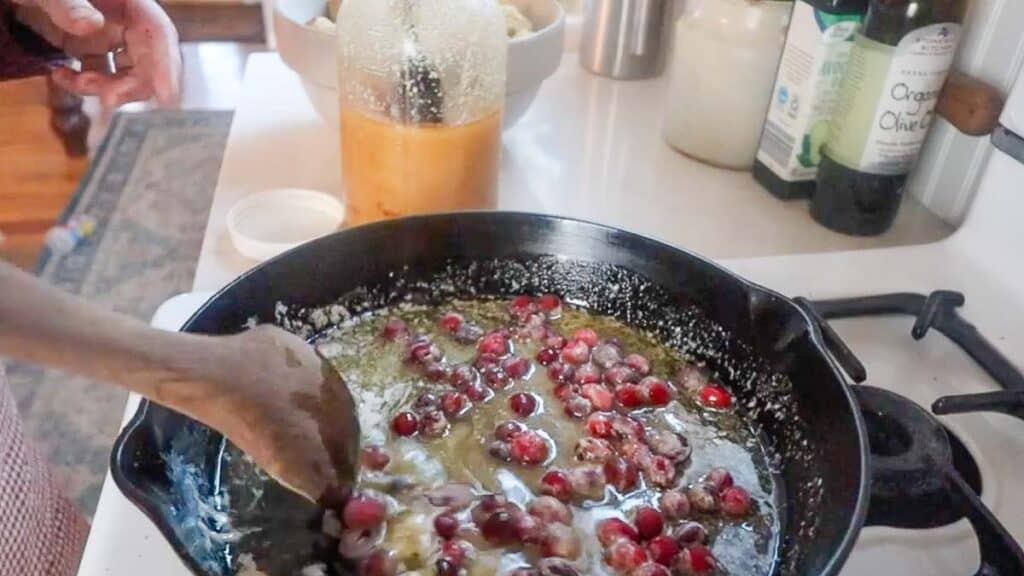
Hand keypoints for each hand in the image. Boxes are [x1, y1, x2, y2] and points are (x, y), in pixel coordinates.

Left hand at [13, 0, 181, 106]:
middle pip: (148, 60)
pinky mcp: (90, 47)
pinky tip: (61, 76)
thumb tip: (92, 26)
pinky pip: (99, 73)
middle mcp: (126, 19)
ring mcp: (108, 34)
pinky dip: (82, 83)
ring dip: (106, 87)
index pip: (159, 33)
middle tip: (109, 101)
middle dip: (131, 85)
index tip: (166, 98)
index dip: (166, 66)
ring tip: (77, 84)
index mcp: (129, 0)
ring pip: (126, 72)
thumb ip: (69, 4)